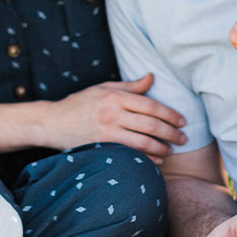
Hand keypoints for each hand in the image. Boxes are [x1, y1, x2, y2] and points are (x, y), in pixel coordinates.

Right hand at [45, 73, 186, 161]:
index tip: (182, 120)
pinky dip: (147, 158)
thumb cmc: (79, 103)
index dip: (170, 114)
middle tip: (184, 138)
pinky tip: (157, 159)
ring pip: (143, 141)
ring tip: (172, 149)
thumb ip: (130, 86)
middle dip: (171, 132)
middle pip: (151, 124)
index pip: (150, 105)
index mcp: (115, 96)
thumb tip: (152, 77)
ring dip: (162, 146)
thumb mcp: (103, 88)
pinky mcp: (101, 146)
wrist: (52, 122)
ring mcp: (107, 131)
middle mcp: (113, 112)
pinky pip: (130, 153)